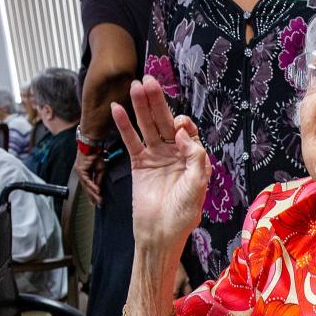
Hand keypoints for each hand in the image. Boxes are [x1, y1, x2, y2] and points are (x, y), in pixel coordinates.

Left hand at [75, 151, 103, 205]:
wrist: (93, 145)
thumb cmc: (97, 154)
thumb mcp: (100, 169)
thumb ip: (98, 179)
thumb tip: (98, 188)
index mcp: (86, 174)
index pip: (89, 187)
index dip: (93, 194)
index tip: (98, 202)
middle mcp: (82, 174)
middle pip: (87, 188)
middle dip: (92, 197)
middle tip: (97, 204)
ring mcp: (80, 172)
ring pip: (86, 186)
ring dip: (93, 193)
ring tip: (98, 200)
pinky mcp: (80, 170)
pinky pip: (87, 181)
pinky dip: (92, 186)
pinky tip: (97, 191)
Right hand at [111, 76, 210, 255]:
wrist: (160, 234)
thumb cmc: (183, 214)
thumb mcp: (197, 185)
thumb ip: (195, 157)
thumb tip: (182, 132)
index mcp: (193, 157)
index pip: (187, 131)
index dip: (183, 124)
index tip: (178, 128)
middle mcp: (175, 153)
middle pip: (165, 122)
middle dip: (158, 102)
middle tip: (149, 81)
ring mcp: (156, 157)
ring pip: (148, 127)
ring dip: (141, 107)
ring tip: (135, 86)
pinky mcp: (139, 164)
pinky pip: (131, 141)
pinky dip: (124, 125)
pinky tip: (118, 109)